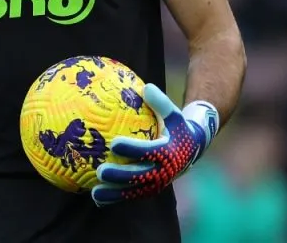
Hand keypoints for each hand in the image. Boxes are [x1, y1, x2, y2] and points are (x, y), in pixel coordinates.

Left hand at [90, 84, 218, 205]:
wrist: (192, 149)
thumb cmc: (177, 126)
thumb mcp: (174, 113)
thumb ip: (161, 102)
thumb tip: (147, 87)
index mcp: (168, 152)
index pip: (148, 152)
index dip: (132, 149)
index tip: (114, 143)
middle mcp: (163, 171)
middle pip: (138, 176)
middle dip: (119, 176)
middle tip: (101, 171)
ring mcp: (156, 183)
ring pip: (133, 191)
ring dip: (114, 194)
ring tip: (94, 193)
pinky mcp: (149, 189)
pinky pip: (131, 195)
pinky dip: (115, 198)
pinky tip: (96, 198)